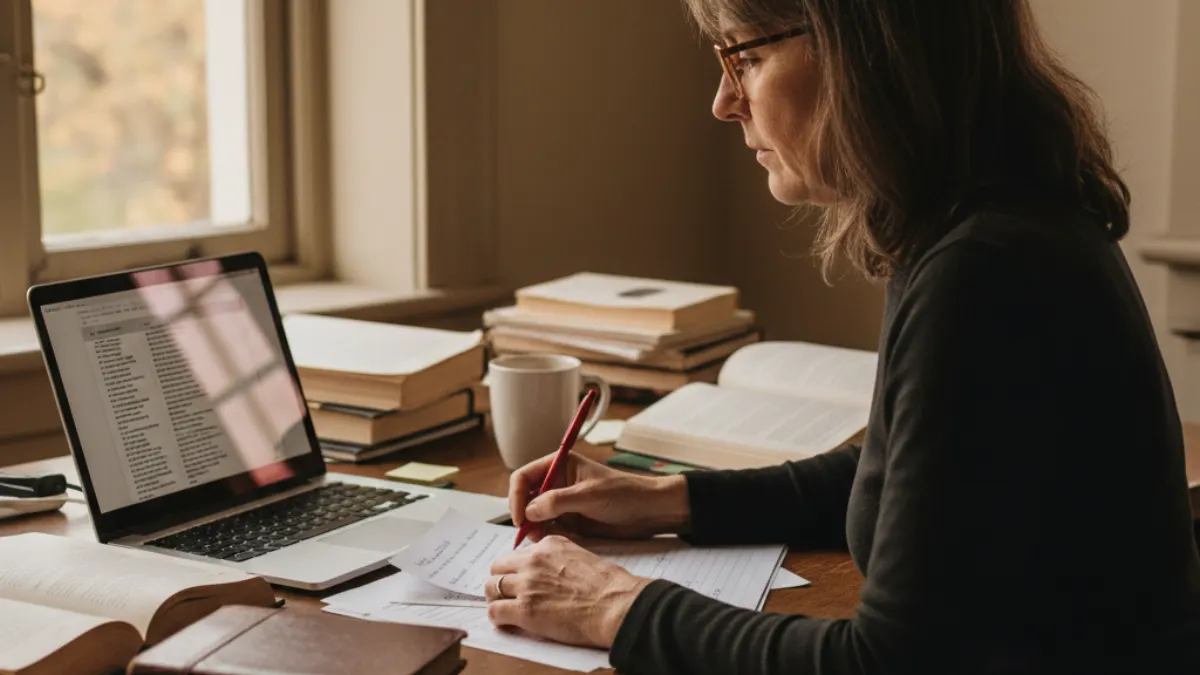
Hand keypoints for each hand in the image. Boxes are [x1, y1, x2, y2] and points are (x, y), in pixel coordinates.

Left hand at [484, 535, 651, 647]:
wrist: (615, 605)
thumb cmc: (608, 585)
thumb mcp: (581, 556)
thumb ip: (558, 559)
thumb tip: (549, 573)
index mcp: (548, 545)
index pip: (517, 554)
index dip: (517, 570)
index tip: (520, 580)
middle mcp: (533, 560)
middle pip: (498, 567)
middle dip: (501, 581)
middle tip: (509, 595)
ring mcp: (527, 585)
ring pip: (492, 587)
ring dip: (496, 599)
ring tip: (506, 609)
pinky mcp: (525, 610)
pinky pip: (495, 612)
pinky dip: (498, 619)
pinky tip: (508, 623)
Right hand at [508, 451, 689, 541]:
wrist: (650, 512)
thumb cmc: (624, 494)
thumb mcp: (589, 495)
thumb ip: (557, 501)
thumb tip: (529, 510)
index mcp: (559, 465)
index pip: (523, 477)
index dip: (516, 497)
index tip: (520, 517)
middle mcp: (557, 483)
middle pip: (526, 500)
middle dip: (527, 517)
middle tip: (533, 535)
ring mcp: (563, 504)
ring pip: (536, 519)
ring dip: (540, 530)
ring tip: (557, 536)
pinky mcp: (571, 521)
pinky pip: (551, 531)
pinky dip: (554, 537)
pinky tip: (570, 538)